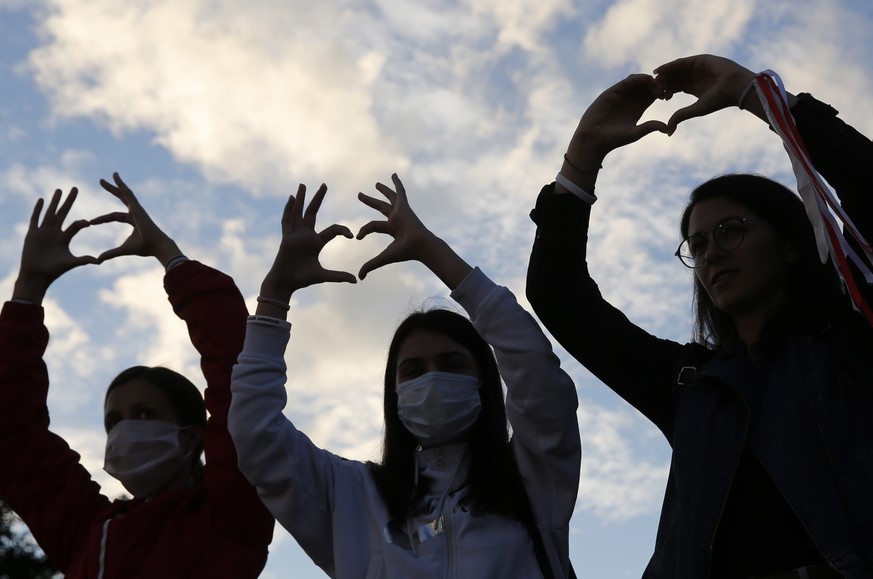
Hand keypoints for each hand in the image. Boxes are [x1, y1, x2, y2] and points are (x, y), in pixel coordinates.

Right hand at [13, 188, 96, 303]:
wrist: (36, 276)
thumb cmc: (53, 271)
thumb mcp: (70, 263)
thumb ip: (83, 260)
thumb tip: (98, 261)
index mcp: (65, 238)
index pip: (76, 225)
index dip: (82, 223)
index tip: (88, 223)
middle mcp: (55, 232)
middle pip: (63, 213)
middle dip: (69, 201)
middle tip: (75, 188)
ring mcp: (43, 232)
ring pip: (50, 213)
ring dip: (54, 201)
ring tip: (59, 190)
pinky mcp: (32, 234)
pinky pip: (35, 219)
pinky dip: (38, 210)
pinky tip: (41, 200)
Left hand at [90, 172, 180, 265]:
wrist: (156, 246)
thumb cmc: (144, 248)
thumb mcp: (123, 249)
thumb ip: (110, 253)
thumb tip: (97, 260)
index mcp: (133, 221)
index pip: (114, 216)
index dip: (102, 219)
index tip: (90, 222)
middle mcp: (135, 212)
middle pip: (121, 198)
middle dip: (112, 190)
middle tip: (101, 182)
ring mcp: (137, 208)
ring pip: (124, 193)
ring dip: (115, 184)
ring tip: (109, 175)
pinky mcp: (136, 206)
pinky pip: (127, 192)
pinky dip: (121, 184)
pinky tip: (115, 176)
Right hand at [259, 184, 355, 303]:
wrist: (286, 283)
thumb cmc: (303, 279)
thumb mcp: (323, 276)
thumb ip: (339, 276)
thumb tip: (355, 280)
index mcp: (316, 242)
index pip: (332, 230)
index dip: (342, 230)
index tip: (352, 235)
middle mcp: (306, 235)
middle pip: (312, 212)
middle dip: (318, 198)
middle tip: (325, 184)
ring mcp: (295, 235)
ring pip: (298, 213)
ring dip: (301, 198)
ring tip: (303, 185)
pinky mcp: (286, 238)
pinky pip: (286, 221)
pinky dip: (288, 209)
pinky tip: (291, 198)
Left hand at [357, 174, 470, 288]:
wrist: (419, 246)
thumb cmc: (405, 252)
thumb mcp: (383, 258)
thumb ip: (371, 265)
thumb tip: (359, 277)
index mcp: (392, 230)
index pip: (373, 226)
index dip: (363, 231)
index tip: (357, 237)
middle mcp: (396, 219)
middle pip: (380, 208)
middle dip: (370, 201)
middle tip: (360, 195)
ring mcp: (400, 211)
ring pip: (389, 198)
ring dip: (382, 190)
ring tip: (376, 184)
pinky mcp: (404, 206)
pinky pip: (400, 191)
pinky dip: (396, 183)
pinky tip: (392, 174)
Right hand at [566, 74, 668, 168]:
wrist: (594, 139)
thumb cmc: (614, 139)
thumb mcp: (635, 132)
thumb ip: (650, 127)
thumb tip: (668, 128)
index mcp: (638, 108)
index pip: (652, 95)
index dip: (661, 92)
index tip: (667, 95)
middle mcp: (630, 100)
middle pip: (647, 85)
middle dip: (656, 84)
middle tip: (664, 87)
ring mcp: (621, 94)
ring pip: (638, 81)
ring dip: (648, 79)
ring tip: (655, 84)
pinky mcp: (613, 92)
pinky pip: (627, 81)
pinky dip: (637, 78)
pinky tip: (645, 80)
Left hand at [654, 54, 755, 132]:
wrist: (735, 87)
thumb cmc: (719, 100)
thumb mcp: (696, 109)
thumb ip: (680, 116)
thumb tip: (667, 131)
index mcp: (694, 88)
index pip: (675, 88)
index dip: (666, 91)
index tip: (657, 97)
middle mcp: (695, 77)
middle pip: (674, 78)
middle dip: (664, 82)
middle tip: (653, 87)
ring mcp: (697, 67)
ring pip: (676, 70)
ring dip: (665, 73)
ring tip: (654, 78)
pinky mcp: (700, 60)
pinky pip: (682, 62)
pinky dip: (670, 65)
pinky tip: (660, 70)